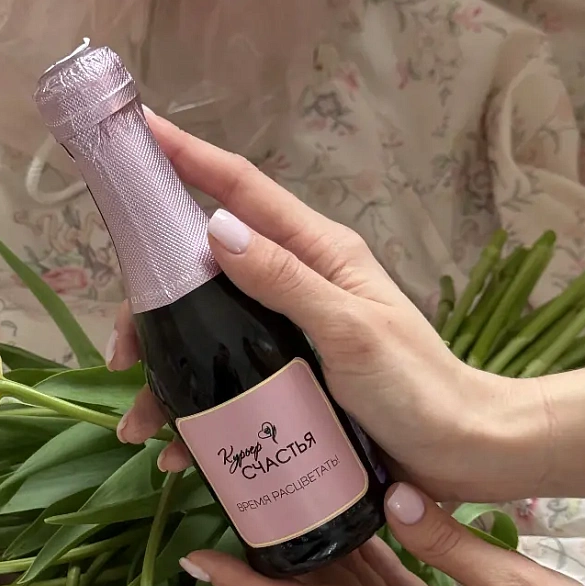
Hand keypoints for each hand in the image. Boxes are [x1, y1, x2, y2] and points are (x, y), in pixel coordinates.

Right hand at [109, 112, 546, 499]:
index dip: (187, 157)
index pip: (241, 190)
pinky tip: (182, 452)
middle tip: (123, 356)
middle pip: (204, 272)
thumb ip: (287, 281)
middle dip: (153, 309)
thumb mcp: (350, 331)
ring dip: (168, 377)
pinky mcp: (287, 381)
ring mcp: (288, 335)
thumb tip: (214, 230)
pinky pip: (228, 385)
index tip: (137, 130)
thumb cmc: (418, 389)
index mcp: (319, 254)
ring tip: (143, 426)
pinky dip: (199, 414)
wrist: (461, 455)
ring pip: (207, 336)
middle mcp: (296, 285)